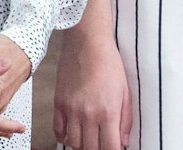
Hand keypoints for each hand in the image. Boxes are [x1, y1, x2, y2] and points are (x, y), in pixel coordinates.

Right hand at [52, 30, 130, 149]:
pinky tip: (72, 134)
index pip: (109, 148)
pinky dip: (64, 137)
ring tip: (88, 140)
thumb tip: (123, 141)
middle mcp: (87, 114)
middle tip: (101, 144)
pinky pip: (57, 130)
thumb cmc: (108, 63)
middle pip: (90, 149)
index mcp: (108, 112)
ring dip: (81, 146)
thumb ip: (125, 121)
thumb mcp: (125, 93)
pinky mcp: (58, 102)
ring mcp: (70, 109)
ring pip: (73, 143)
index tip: (113, 149)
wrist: (87, 43)